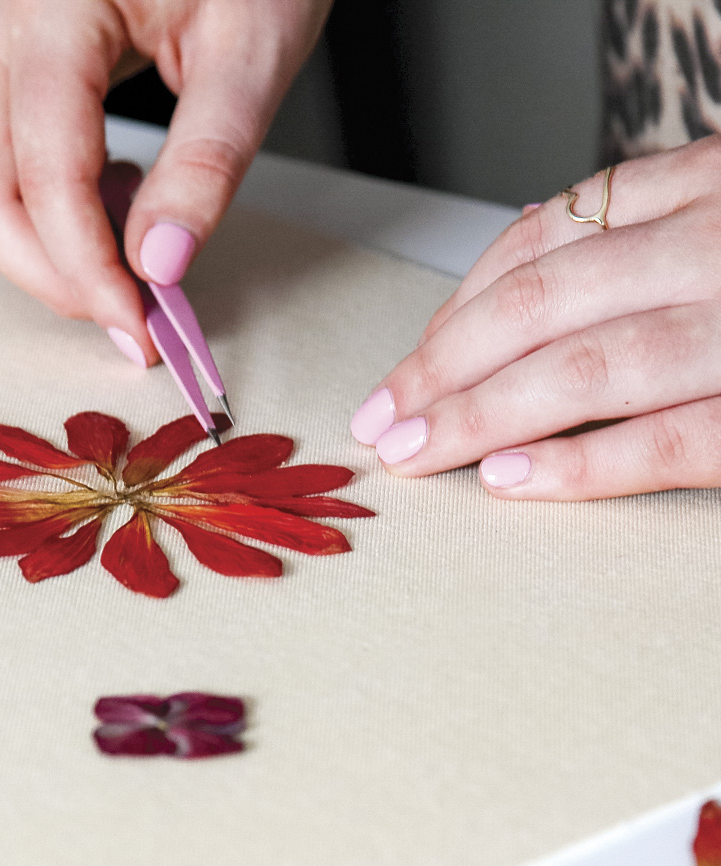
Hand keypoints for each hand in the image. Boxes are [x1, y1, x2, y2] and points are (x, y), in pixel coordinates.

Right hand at [0, 0, 331, 364]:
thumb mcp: (253, 42)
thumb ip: (206, 159)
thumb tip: (162, 266)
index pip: (43, 164)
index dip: (86, 264)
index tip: (138, 326)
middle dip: (44, 270)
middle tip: (121, 321)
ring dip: (39, 244)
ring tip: (123, 265)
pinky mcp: (10, 47)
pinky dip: (45, 203)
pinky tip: (111, 207)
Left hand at [351, 136, 720, 498]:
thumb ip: (643, 220)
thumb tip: (528, 228)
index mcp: (704, 184)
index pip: (548, 239)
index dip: (457, 308)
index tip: (404, 369)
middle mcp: (715, 244)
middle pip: (542, 304)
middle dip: (442, 367)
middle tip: (381, 421)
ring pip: (584, 369)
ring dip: (481, 416)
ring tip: (415, 453)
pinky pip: (665, 442)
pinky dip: (578, 464)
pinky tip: (505, 478)